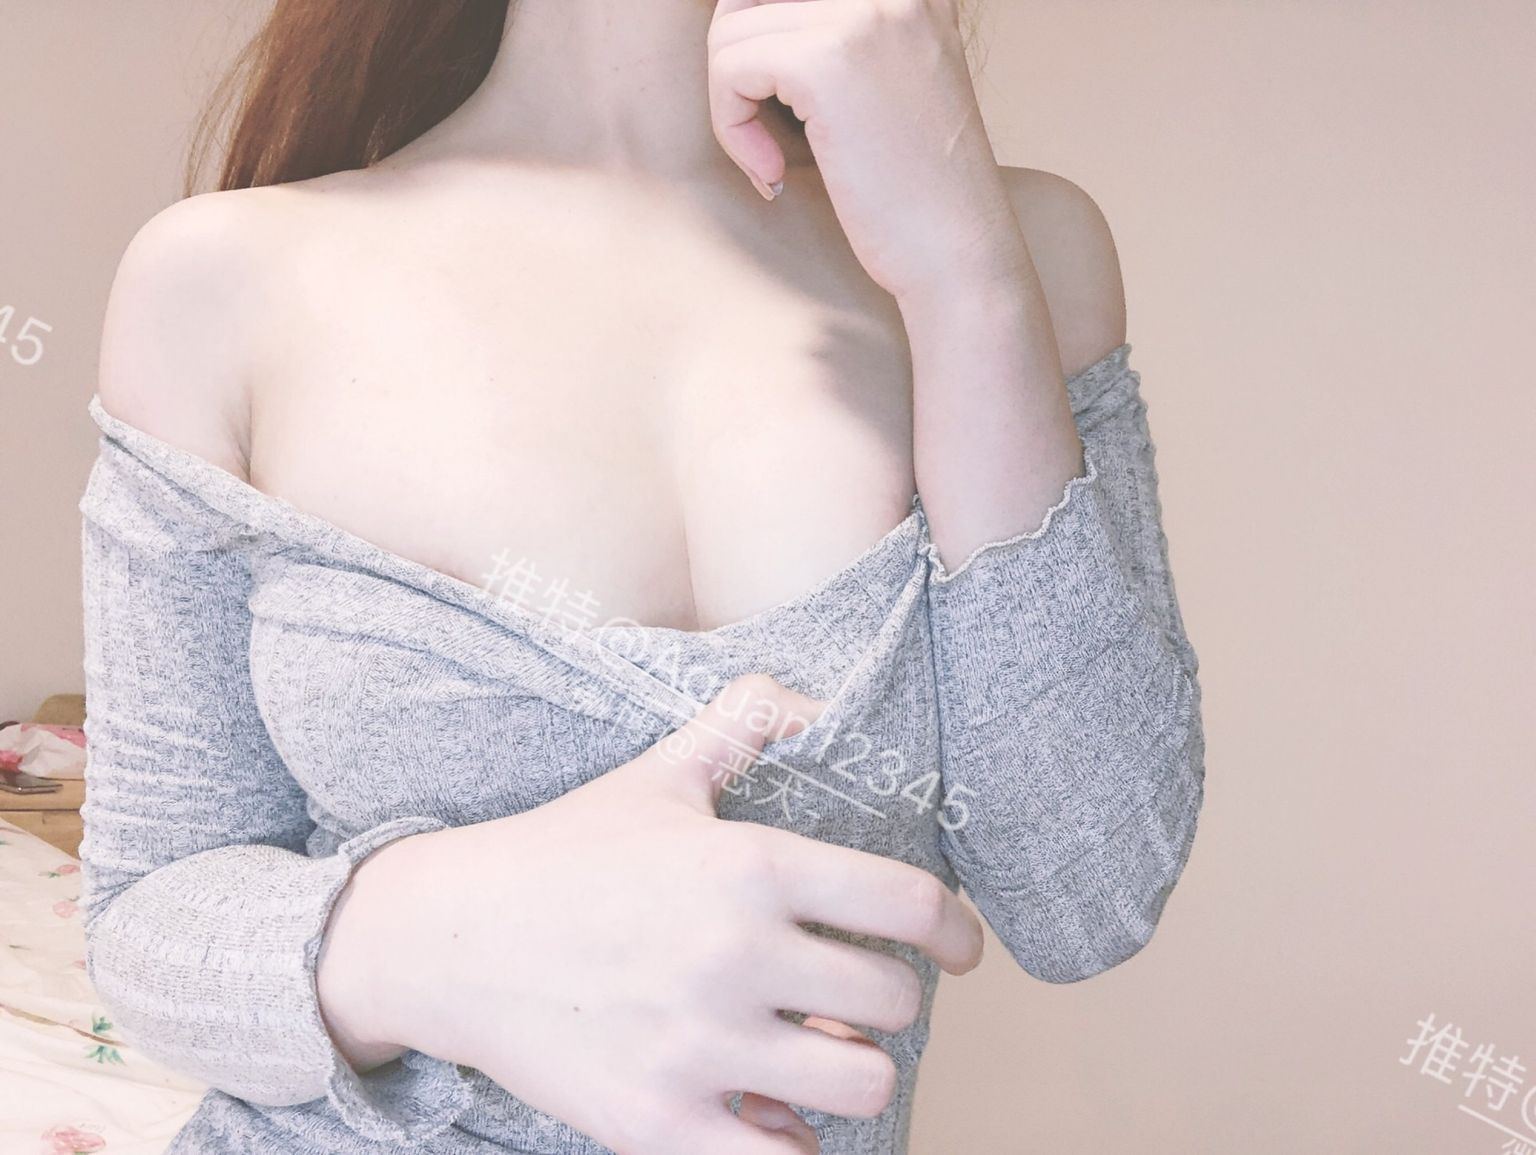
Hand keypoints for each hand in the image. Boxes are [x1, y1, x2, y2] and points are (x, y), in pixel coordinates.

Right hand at [353, 674, 984, 1154]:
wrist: (448, 939)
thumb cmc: (563, 853)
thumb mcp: (658, 775)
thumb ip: (745, 723)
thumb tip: (815, 698)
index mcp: (749, 865)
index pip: (907, 904)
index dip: (956, 932)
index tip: (962, 951)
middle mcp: (734, 954)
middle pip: (895, 1002)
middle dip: (894, 999)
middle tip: (861, 996)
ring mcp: (699, 1046)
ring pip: (862, 1084)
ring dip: (855, 1068)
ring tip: (823, 1050)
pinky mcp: (659, 1122)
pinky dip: (798, 1141)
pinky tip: (778, 1113)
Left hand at [708, 0, 1029, 303]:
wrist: (959, 252)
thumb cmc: (915, 191)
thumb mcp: (884, 84)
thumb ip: (829, 39)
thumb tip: (734, 18)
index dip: (760, 42)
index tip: (778, 105)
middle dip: (735, 65)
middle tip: (759, 132)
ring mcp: (862, 16)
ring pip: (731, 33)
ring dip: (732, 106)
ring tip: (771, 162)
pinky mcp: (827, 63)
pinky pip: (730, 70)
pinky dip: (733, 128)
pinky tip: (772, 173)